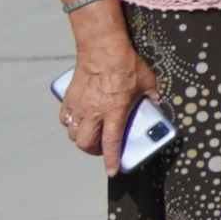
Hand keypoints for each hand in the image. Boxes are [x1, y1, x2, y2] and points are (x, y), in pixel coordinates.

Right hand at [57, 42, 160, 176]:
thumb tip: (155, 101)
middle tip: (101, 148)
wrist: (102, 48)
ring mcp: (78, 106)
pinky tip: (79, 119)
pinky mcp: (68, 98)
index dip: (111, 160)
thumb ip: (151, 95)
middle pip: (85, 143)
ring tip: (91, 134)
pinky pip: (65, 118)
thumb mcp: (147, 81)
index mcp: (114, 111)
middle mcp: (93, 112)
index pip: (111, 143)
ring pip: (73, 133)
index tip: (112, 171)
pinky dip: (70, 123)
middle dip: (92, 151)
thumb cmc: (126, 64)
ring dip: (81, 137)